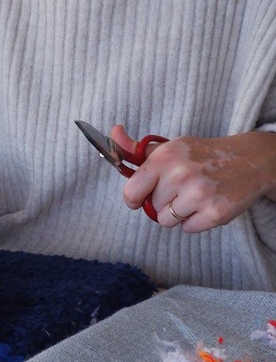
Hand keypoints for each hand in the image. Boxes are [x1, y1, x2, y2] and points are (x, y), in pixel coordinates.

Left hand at [111, 124, 275, 230]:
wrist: (248, 160)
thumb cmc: (202, 155)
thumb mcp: (170, 147)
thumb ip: (137, 148)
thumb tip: (113, 132)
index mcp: (165, 157)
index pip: (132, 190)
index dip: (133, 198)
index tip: (138, 198)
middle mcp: (180, 175)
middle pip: (152, 207)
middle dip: (163, 202)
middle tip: (181, 189)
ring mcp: (199, 195)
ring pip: (167, 221)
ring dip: (177, 214)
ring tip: (192, 197)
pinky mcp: (215, 213)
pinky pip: (187, 229)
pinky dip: (194, 221)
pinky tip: (205, 204)